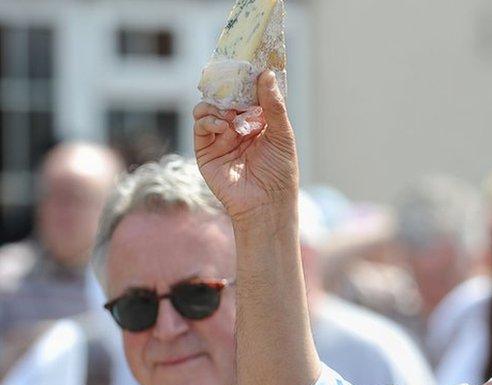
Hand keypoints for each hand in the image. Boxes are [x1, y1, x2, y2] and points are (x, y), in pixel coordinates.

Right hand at [193, 71, 298, 223]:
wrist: (265, 204)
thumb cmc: (280, 173)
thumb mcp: (282, 135)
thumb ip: (273, 106)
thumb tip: (267, 74)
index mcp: (259, 122)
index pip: (249, 94)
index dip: (248, 80)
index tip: (249, 64)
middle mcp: (238, 127)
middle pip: (226, 97)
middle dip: (228, 87)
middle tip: (232, 78)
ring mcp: (221, 137)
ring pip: (210, 107)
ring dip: (218, 104)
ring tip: (231, 114)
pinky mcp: (206, 149)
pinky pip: (201, 125)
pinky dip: (209, 119)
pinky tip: (224, 125)